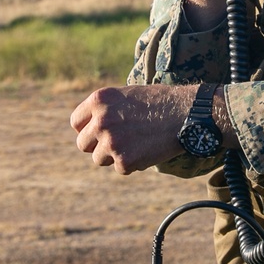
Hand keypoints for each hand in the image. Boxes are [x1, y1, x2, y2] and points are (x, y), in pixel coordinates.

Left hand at [70, 84, 198, 174]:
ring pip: (99, 159)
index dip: (87, 129)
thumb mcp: (128, 95)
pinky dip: (133, 164)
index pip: (76, 123)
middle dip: (98, 146)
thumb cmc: (162, 102)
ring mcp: (111, 142)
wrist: (187, 113)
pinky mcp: (124, 161)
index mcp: (99, 100)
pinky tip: (148, 150)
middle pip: (82, 144)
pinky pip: (120, 168)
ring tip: (138, 144)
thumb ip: (106, 110)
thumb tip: (92, 128)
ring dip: (115, 156)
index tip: (98, 133)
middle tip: (119, 143)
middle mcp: (100, 120)